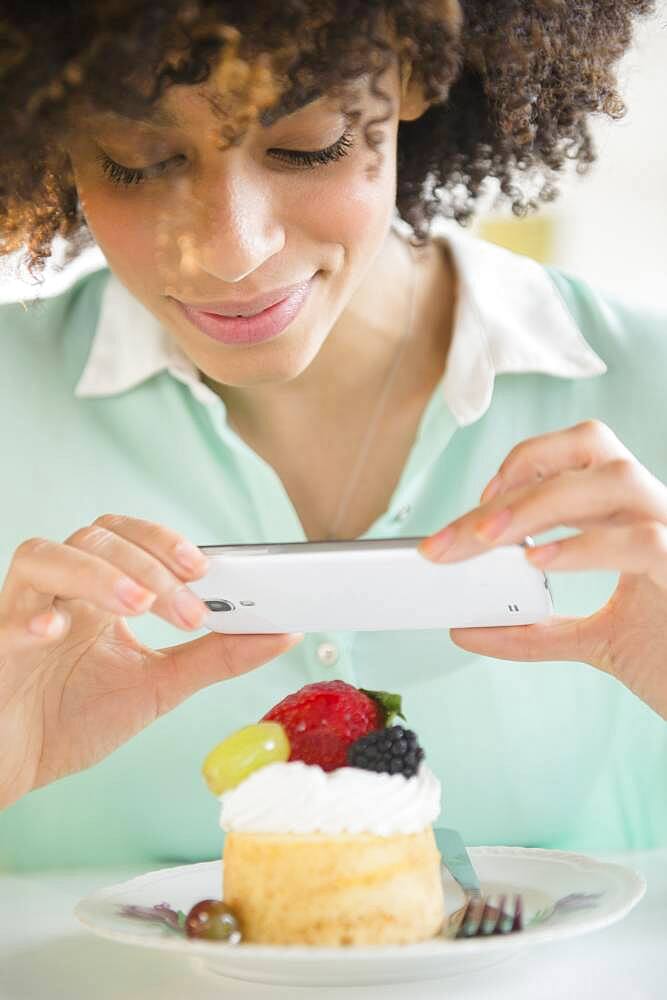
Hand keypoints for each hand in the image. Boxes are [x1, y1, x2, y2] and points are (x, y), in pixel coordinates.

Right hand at [0, 515, 301, 808]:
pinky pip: (6, 616)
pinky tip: (56, 629)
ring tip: (140, 606)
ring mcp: (23, 612)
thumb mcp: (158, 685)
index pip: (131, 537)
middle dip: (148, 565)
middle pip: (96, 539)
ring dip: (99, 574)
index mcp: (99, 592)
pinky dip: (32, 615)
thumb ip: (217, 656)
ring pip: (46, 556)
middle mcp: (60, 591)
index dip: (166, 542)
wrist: (12, 768)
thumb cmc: (74, 718)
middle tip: (188, 608)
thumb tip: (282, 632)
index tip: (206, 568)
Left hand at [418, 421, 666, 718]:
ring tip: (487, 540)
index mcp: (635, 516)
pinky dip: (586, 547)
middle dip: (514, 483)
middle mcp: (660, 512)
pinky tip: (540, 564)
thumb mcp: (593, 642)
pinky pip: (644, 540)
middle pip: (589, 452)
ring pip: (615, 478)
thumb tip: (464, 629)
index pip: (580, 454)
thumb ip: (533, 631)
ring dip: (540, 502)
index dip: (526, 463)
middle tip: (457, 536)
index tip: (479, 506)